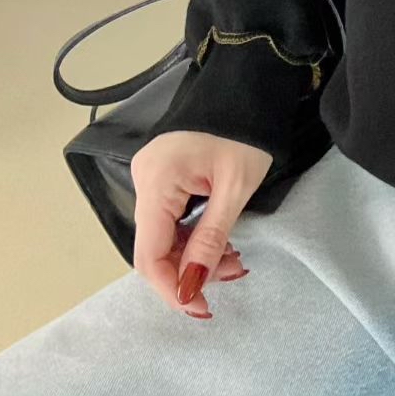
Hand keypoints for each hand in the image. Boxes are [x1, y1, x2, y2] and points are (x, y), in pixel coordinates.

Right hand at [129, 131, 272, 317]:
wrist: (251, 88)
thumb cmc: (247, 131)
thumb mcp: (236, 188)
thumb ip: (212, 238)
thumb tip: (192, 284)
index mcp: (156, 180)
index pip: (149, 253)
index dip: (171, 287)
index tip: (200, 307)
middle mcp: (143, 179)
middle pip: (154, 247)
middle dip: (189, 271)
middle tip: (231, 276)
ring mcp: (151, 177)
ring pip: (163, 235)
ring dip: (195, 255)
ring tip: (234, 260)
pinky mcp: (163, 177)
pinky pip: (170, 218)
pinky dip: (194, 236)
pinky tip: (221, 244)